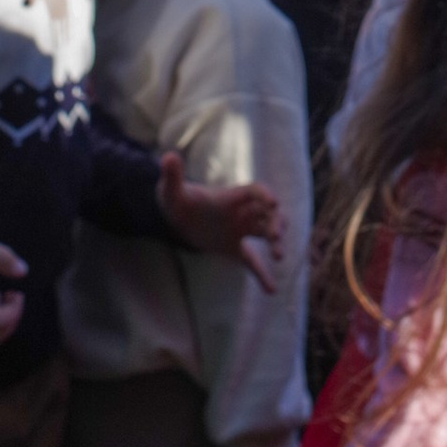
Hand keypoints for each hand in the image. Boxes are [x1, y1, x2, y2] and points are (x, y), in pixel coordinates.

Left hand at [161, 150, 285, 297]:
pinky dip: (262, 275)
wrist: (178, 216)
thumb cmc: (177, 198)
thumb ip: (172, 176)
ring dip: (276, 243)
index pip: (255, 191)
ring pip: (267, 234)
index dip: (265, 195)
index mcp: (231, 197)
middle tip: (275, 238)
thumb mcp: (172, 190)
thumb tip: (167, 157)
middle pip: (268, 213)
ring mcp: (241, 231)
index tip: (273, 203)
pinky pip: (253, 262)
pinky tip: (271, 290)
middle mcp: (242, 212)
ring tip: (278, 257)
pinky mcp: (236, 249)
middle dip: (276, 223)